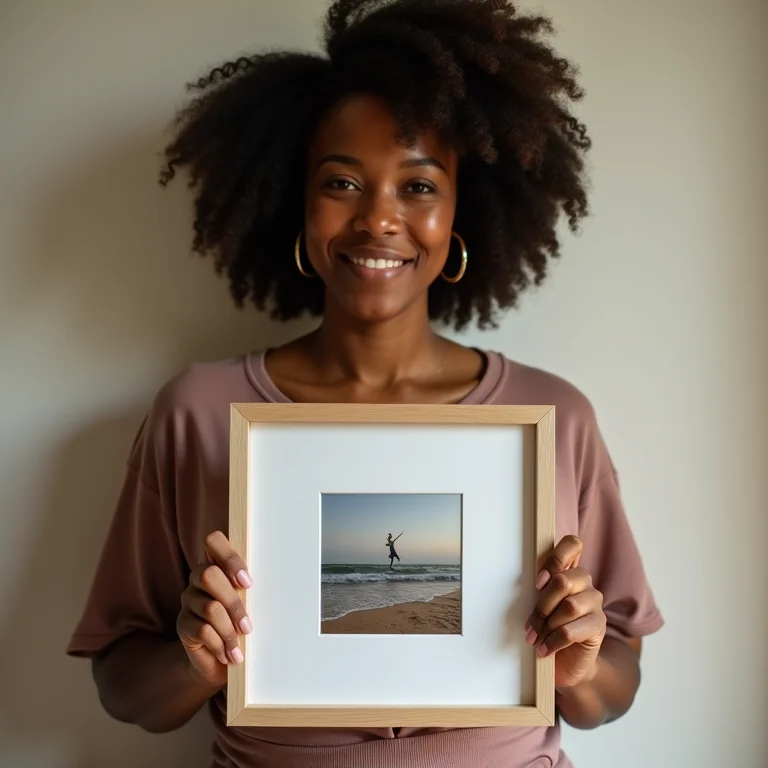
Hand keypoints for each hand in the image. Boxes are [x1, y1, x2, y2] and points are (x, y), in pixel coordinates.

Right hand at [176, 531, 252, 688]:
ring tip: (240, 647)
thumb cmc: (240, 626)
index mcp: (216, 565)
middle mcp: (198, 579)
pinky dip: (220, 644)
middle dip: (233, 602)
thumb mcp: (250, 604)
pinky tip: (228, 654)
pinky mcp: (182, 624)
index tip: (248, 582)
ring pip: (210, 607)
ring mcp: (188, 601)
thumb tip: (275, 582)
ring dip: (230, 630)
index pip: (213, 542)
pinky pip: (203, 630)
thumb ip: (250, 589)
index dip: (230, 558)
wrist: (221, 661)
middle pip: (208, 575)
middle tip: (248, 626)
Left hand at [524, 535, 605, 688]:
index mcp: (568, 570)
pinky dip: (553, 641)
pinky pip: (571, 630)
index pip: (572, 544)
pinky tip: (544, 649)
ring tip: (536, 639)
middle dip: (542, 605)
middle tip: (530, 625)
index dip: (555, 559)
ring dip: (547, 625)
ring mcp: (595, 602)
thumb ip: (538, 590)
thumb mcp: (539, 606)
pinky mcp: (599, 625)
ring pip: (569, 606)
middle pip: (563, 581)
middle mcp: (584, 582)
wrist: (565, 663)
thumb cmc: (547, 629)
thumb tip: (522, 585)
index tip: (538, 582)